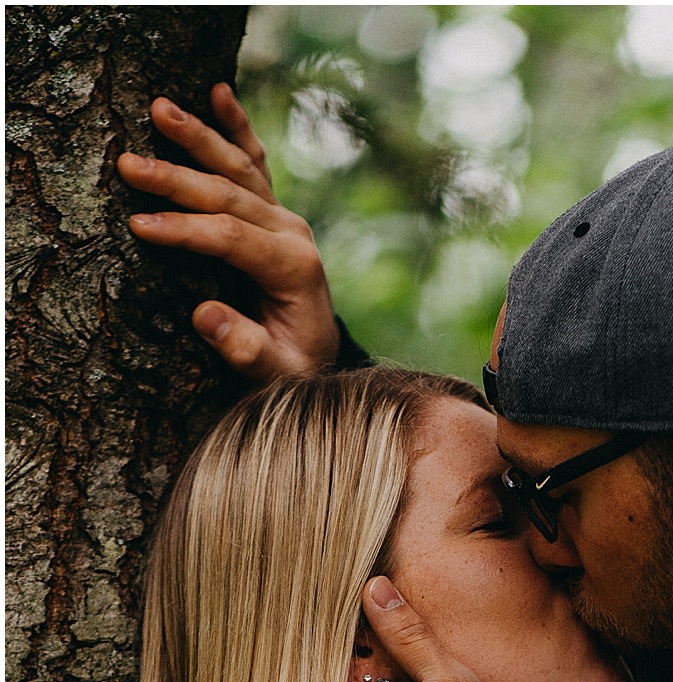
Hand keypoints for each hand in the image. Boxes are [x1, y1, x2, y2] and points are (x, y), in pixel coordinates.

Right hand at [117, 85, 339, 382]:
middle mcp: (292, 233)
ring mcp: (285, 217)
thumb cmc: (293, 368)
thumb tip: (204, 316)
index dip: (185, 230)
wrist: (320, 357)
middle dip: (176, 179)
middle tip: (128, 164)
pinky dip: (238, 127)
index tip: (140, 225)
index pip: (230, 238)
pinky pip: (255, 163)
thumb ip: (245, 349)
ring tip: (159, 108)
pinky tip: (220, 92)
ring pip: (238, 169)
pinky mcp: (275, 211)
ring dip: (198, 137)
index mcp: (293, 268)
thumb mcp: (274, 375)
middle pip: (228, 195)